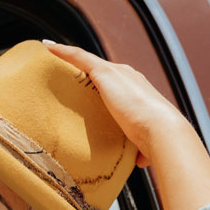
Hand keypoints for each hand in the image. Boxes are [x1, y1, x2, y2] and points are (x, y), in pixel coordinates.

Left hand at [45, 42, 209, 209]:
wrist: (161, 129)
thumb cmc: (154, 139)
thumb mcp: (144, 141)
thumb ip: (139, 149)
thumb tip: (140, 161)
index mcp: (137, 90)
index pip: (115, 82)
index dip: (101, 82)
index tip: (88, 83)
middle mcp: (127, 76)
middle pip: (100, 69)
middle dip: (83, 68)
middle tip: (62, 68)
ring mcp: (116, 72)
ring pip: (87, 59)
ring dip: (68, 55)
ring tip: (50, 51)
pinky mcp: (104, 73)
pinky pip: (79, 57)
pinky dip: (63, 51)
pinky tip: (48, 48)